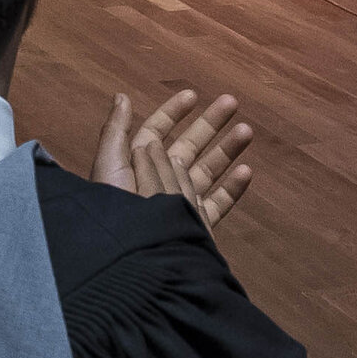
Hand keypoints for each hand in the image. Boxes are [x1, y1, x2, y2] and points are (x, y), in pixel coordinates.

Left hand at [92, 88, 254, 230]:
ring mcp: (179, 204)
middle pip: (189, 146)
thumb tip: (123, 97)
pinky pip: (217, 204)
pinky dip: (232, 188)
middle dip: (209, 123)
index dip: (173, 112)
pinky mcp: (195, 225)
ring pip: (207, 171)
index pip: (157, 132)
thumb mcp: (109, 166)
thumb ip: (116, 132)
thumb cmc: (116, 211)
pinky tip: (246, 171)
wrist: (132, 263)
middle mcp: (160, 181)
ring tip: (246, 130)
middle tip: (231, 102)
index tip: (193, 95)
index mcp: (137, 166)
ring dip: (226, 149)